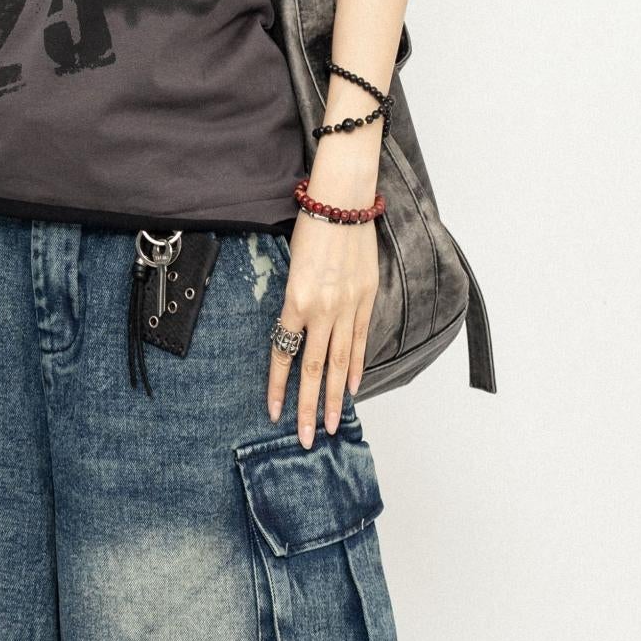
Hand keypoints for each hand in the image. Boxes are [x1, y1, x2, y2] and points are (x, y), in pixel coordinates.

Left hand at [266, 211, 378, 443]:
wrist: (342, 202)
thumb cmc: (310, 229)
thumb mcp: (291, 267)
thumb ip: (294, 303)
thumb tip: (293, 334)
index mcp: (295, 300)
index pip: (283, 354)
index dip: (279, 387)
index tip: (275, 413)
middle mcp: (322, 308)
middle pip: (313, 369)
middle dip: (308, 407)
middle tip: (306, 438)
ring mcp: (347, 306)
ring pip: (338, 363)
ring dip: (333, 397)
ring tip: (329, 424)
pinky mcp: (366, 299)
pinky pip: (359, 341)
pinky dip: (354, 367)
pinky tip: (350, 389)